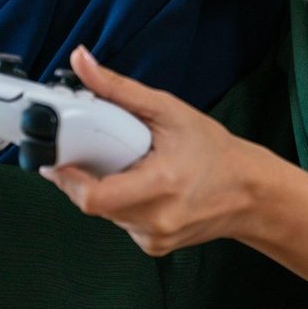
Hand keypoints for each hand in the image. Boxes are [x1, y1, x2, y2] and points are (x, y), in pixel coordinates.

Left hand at [39, 47, 263, 256]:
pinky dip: (121, 204)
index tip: (57, 159)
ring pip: (105, 214)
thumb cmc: (215, 152)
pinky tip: (141, 188)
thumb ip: (119, 88)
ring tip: (128, 168)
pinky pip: (120, 223)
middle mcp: (156, 219)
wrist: (250, 192)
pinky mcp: (154, 246)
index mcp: (161, 185)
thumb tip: (82, 62)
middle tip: (93, 155)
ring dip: (104, 190)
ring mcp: (154, 237)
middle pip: (93, 204)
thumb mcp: (168, 110)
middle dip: (83, 178)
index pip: (93, 197)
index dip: (67, 179)